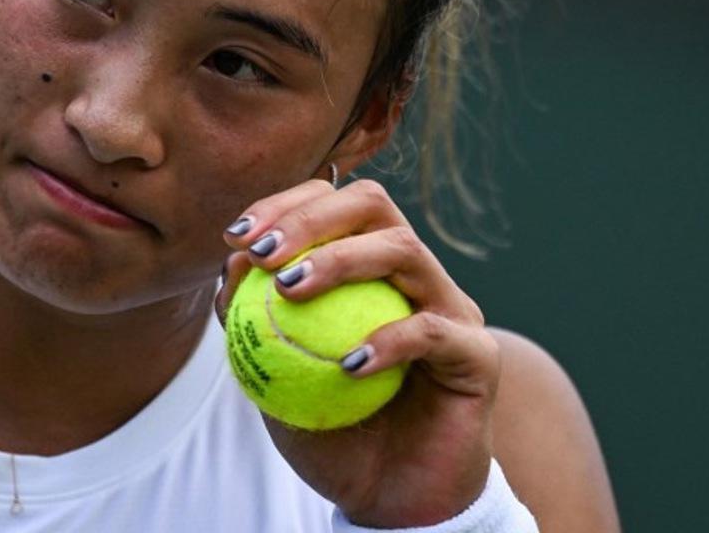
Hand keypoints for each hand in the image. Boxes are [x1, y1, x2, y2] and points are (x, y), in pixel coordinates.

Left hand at [215, 178, 500, 527]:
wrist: (391, 503)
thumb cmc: (334, 436)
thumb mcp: (276, 381)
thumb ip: (256, 324)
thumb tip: (230, 262)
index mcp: (371, 268)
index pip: (333, 206)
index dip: (285, 206)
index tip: (236, 237)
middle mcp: (414, 275)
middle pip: (373, 205)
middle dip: (312, 217)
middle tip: (264, 253)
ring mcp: (451, 308)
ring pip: (403, 249)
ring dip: (340, 260)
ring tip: (290, 291)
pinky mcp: (478, 354)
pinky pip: (432, 331)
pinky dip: (387, 340)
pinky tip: (346, 366)